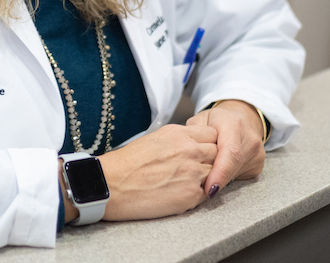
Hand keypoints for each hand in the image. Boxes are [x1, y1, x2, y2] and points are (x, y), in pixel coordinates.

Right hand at [80, 124, 217, 221]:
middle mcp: (190, 150)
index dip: (208, 144)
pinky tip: (180, 194)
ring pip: (215, 173)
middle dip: (210, 160)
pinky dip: (197, 195)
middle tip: (195, 169)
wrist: (111, 185)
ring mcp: (193, 173)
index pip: (212, 134)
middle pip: (218, 153)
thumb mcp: (155, 139)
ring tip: (185, 183)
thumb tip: (191, 145)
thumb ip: (178, 140)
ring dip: (206, 178)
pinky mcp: (190, 196)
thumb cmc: (127, 163)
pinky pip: (206, 194)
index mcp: (180, 134)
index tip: (201, 152)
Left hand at [187, 100, 265, 197]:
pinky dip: (226, 177)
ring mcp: (257, 154)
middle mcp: (250, 140)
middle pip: (232, 167)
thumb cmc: (216, 121)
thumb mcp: (200, 120)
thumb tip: (186, 157)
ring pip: (234, 175)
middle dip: (214, 179)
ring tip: (205, 175)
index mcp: (234, 125)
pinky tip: (218, 171)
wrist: (241, 119)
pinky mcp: (258, 165)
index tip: (209, 189)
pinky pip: (239, 177)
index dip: (220, 173)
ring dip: (218, 179)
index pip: (230, 153)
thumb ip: (193, 136)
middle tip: (198, 187)